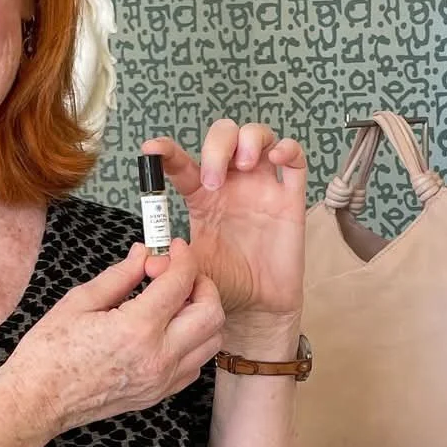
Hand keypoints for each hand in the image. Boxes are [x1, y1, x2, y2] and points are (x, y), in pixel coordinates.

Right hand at [2, 240, 223, 437]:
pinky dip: (194, 342)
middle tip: (178, 274)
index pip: (180, 282)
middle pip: (211, 313)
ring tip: (175, 302)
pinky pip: (196, 364)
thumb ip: (120, 275)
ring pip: (212, 341)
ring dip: (202, 314)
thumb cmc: (49, 352)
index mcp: (136, 328)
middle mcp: (158, 357)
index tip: (174, 248)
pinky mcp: (160, 393)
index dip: (182, 257)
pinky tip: (168, 330)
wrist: (38, 399)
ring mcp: (162, 379)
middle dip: (202, 284)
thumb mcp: (80, 302)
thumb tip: (144, 254)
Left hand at [141, 121, 304, 354]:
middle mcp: (232, 186)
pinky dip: (287, 149)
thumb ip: (171, 264)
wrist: (256, 310)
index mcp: (202, 197)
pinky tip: (276, 157)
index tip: (151, 150)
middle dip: (216, 147)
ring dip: (248, 140)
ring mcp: (262, 189)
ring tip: (244, 164)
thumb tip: (151, 260)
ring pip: (258, 136)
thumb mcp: (189, 273)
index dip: (166, 151)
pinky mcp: (290, 201)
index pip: (183, 162)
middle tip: (213, 181)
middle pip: (224, 136)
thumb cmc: (224, 287)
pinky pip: (295, 162)